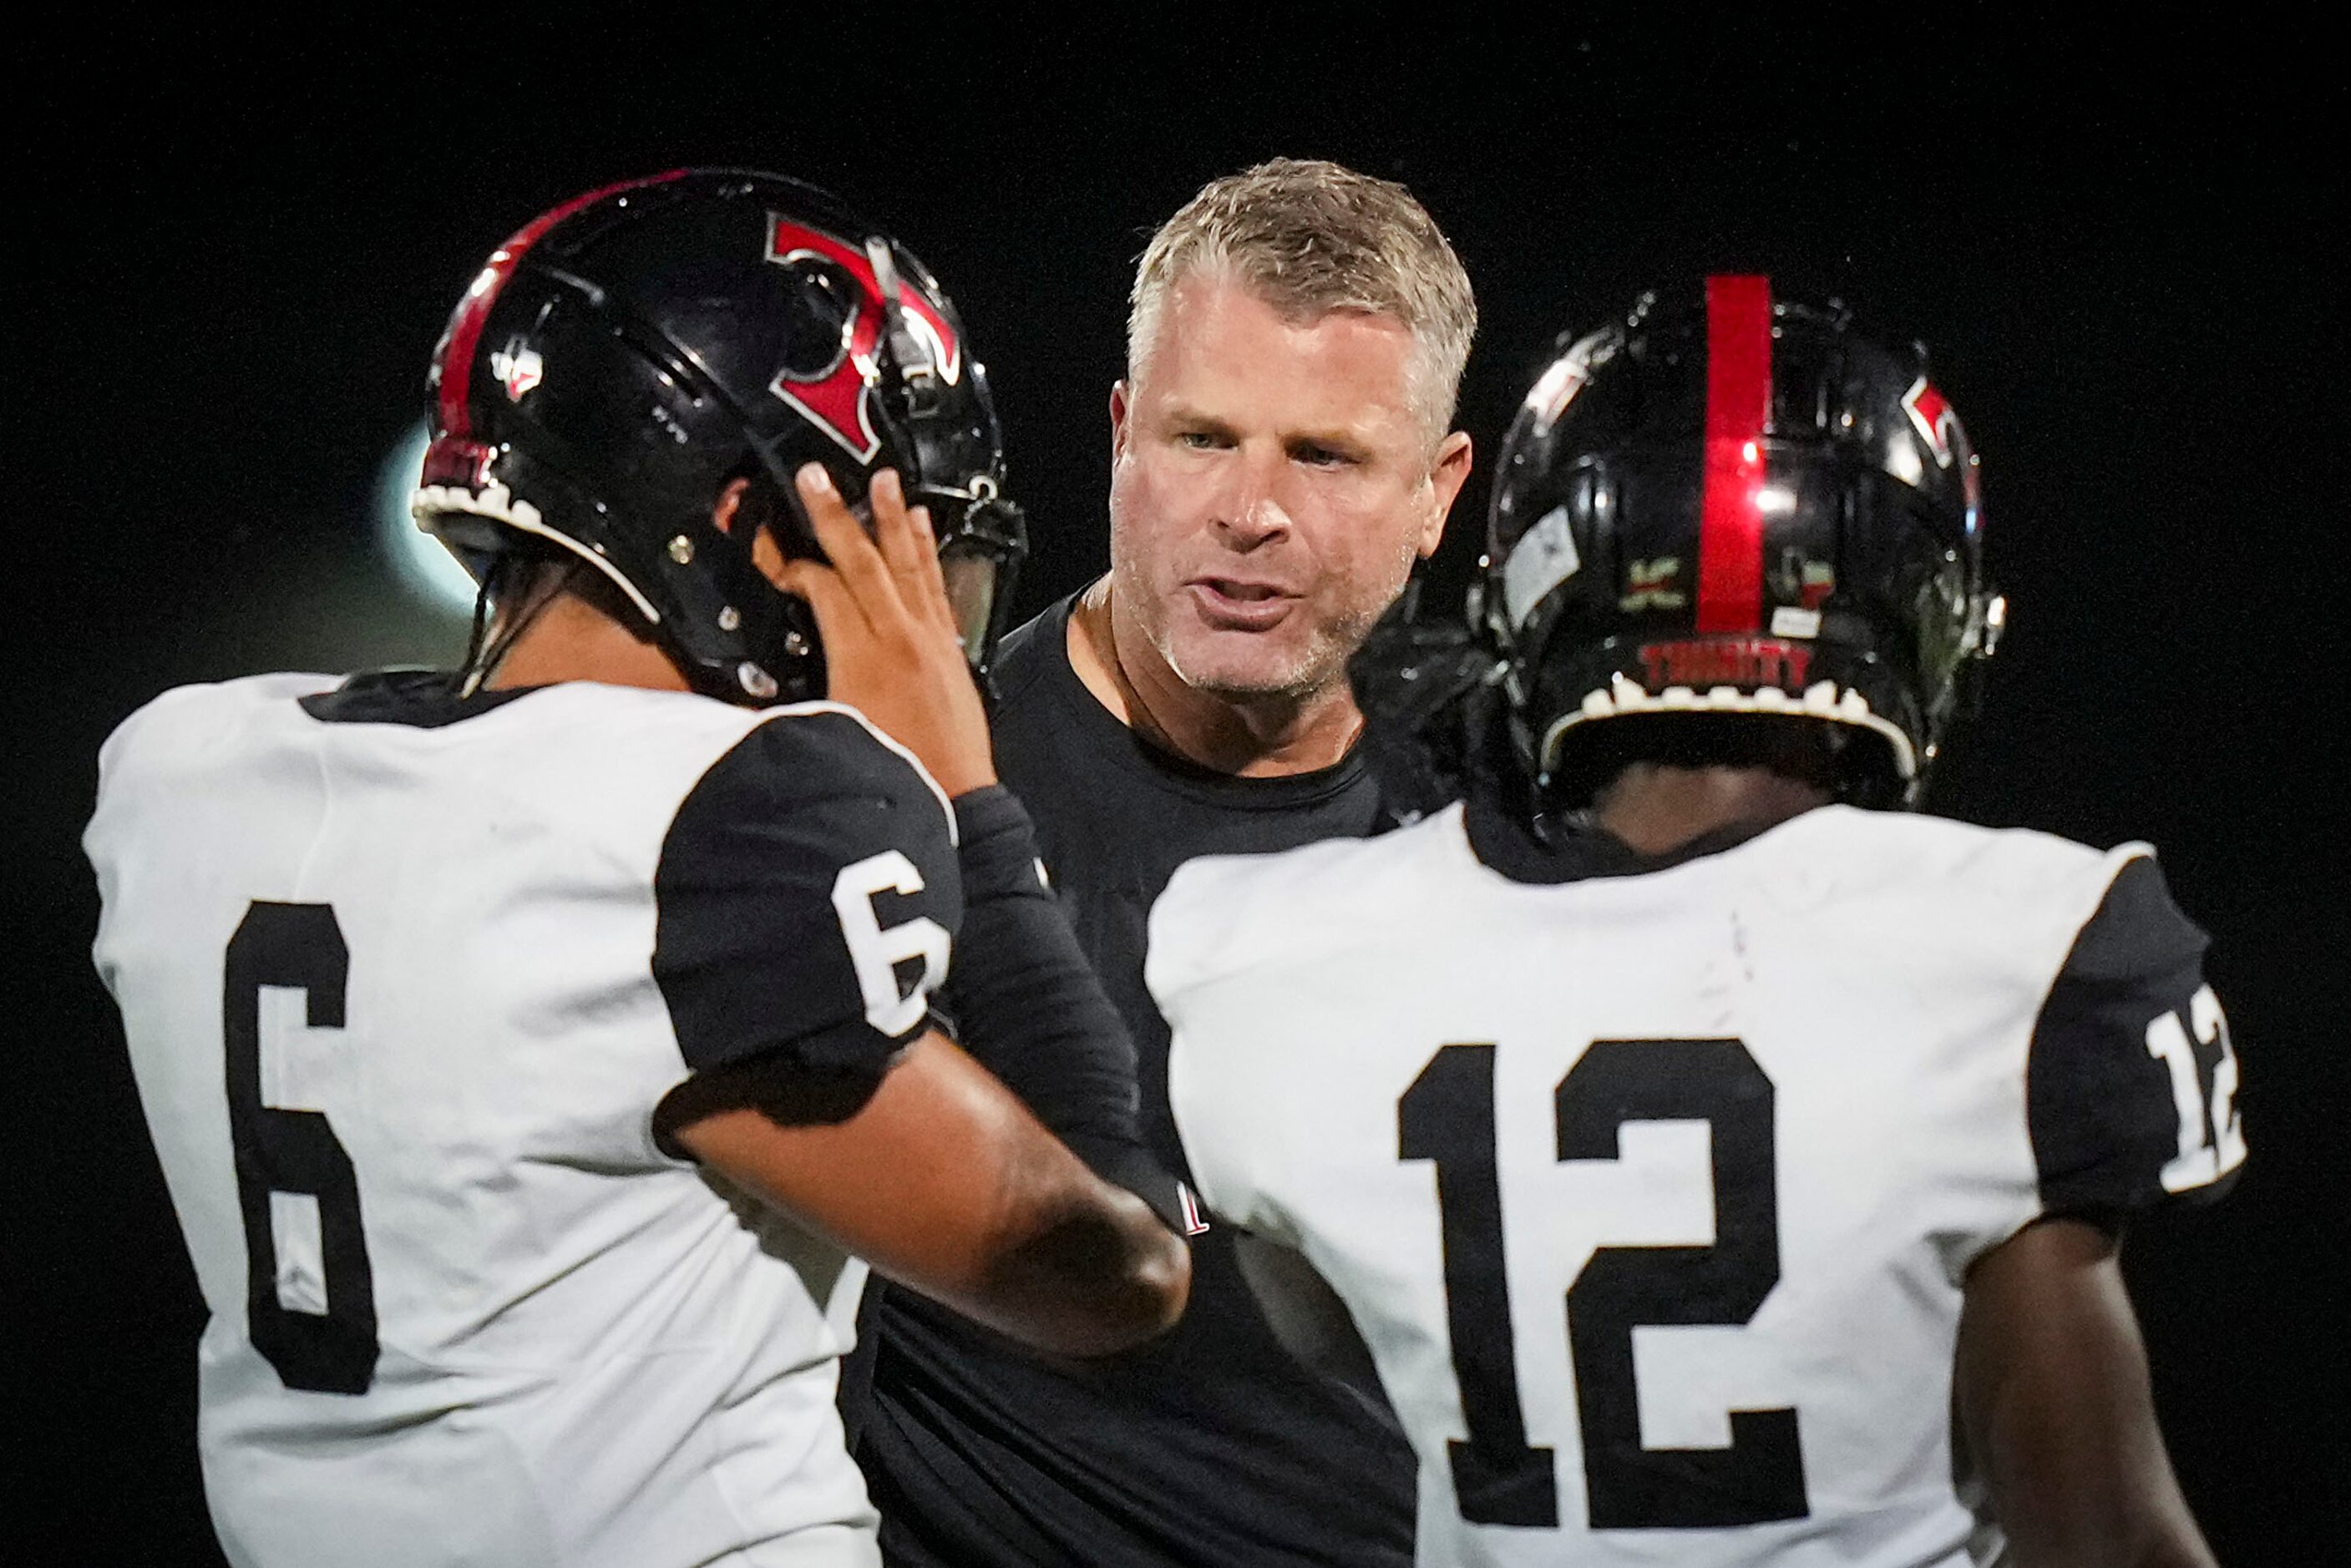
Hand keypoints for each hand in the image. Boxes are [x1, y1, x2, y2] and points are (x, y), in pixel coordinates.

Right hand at [778, 464, 997, 796]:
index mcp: (860, 657)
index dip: (798, 572)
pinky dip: (928, 551)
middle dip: (835, 516)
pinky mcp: (951, 648)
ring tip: (883, 480)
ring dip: (892, 519)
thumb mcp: (830, 735)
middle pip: (863, 563)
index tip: (780, 566)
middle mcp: (898, 638)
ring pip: (907, 565)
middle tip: (817, 477)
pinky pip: (936, 585)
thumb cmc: (892, 774)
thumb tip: (757, 692)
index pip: (825, 591)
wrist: (956, 799)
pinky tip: (923, 524)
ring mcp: (930, 639)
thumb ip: (794, 703)